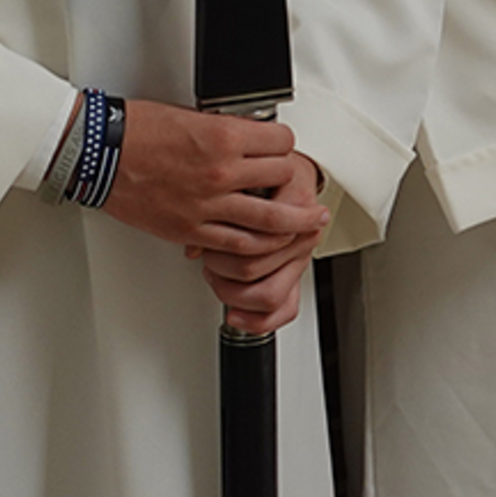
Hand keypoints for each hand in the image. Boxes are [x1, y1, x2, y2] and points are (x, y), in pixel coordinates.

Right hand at [104, 100, 328, 260]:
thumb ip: (226, 132)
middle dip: (292, 180)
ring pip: (271, 221)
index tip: (283, 150)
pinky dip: (258, 248)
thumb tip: (252, 141)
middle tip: (298, 184)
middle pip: (282, 179)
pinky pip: (237, 245)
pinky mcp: (191, 230)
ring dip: (296, 222)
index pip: (281, 142)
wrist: (100, 153)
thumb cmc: (137, 130)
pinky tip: (270, 246)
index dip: (285, 145)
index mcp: (223, 136)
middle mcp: (221, 172)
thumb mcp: (193, 116)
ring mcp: (208, 204)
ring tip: (311, 223)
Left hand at [183, 155, 322, 334]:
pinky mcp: (297, 278)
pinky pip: (285, 310)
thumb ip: (221, 208)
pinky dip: (259, 321)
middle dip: (220, 268)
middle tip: (209, 258)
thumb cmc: (268, 176)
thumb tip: (194, 248)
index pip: (254, 241)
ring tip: (219, 278)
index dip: (221, 246)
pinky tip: (236, 316)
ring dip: (234, 292)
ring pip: (267, 295)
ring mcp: (300, 260)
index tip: (209, 239)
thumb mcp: (244, 179)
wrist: (291, 175)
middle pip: (252, 269)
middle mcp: (301, 237)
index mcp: (294, 210)